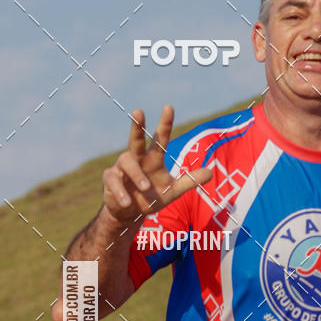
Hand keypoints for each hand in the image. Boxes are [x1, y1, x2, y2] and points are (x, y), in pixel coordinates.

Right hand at [102, 105, 211, 222]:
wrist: (131, 213)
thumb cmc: (151, 197)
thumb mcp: (173, 191)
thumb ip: (189, 181)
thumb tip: (210, 173)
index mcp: (153, 159)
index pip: (160, 139)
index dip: (165, 124)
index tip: (169, 107)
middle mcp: (137, 158)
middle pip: (136, 139)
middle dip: (137, 126)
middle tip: (139, 111)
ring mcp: (122, 167)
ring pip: (127, 162)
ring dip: (137, 175)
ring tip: (146, 188)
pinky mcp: (110, 179)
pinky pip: (113, 181)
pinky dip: (121, 192)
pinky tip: (127, 202)